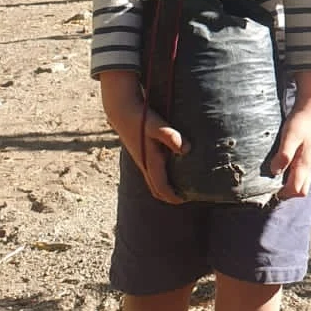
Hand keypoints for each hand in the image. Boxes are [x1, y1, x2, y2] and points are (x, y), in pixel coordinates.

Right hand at [100, 73, 185, 204]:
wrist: (122, 111)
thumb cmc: (141, 117)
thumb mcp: (156, 125)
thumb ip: (170, 136)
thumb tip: (186, 149)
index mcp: (149, 162)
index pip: (161, 188)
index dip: (174, 197)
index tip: (187, 199)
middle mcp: (145, 165)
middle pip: (157, 190)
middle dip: (170, 197)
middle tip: (188, 196)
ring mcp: (142, 161)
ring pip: (153, 183)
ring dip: (166, 189)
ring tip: (183, 187)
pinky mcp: (141, 155)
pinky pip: (152, 174)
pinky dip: (162, 179)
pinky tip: (173, 170)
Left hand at [268, 96, 310, 199]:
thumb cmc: (301, 122)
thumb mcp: (290, 136)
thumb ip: (284, 154)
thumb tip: (275, 171)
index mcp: (304, 164)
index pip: (296, 190)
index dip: (283, 193)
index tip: (269, 189)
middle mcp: (308, 166)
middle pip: (301, 190)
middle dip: (287, 193)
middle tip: (271, 186)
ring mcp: (309, 162)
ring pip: (302, 183)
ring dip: (290, 185)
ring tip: (274, 178)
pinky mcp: (307, 156)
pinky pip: (301, 174)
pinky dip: (292, 177)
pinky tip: (282, 168)